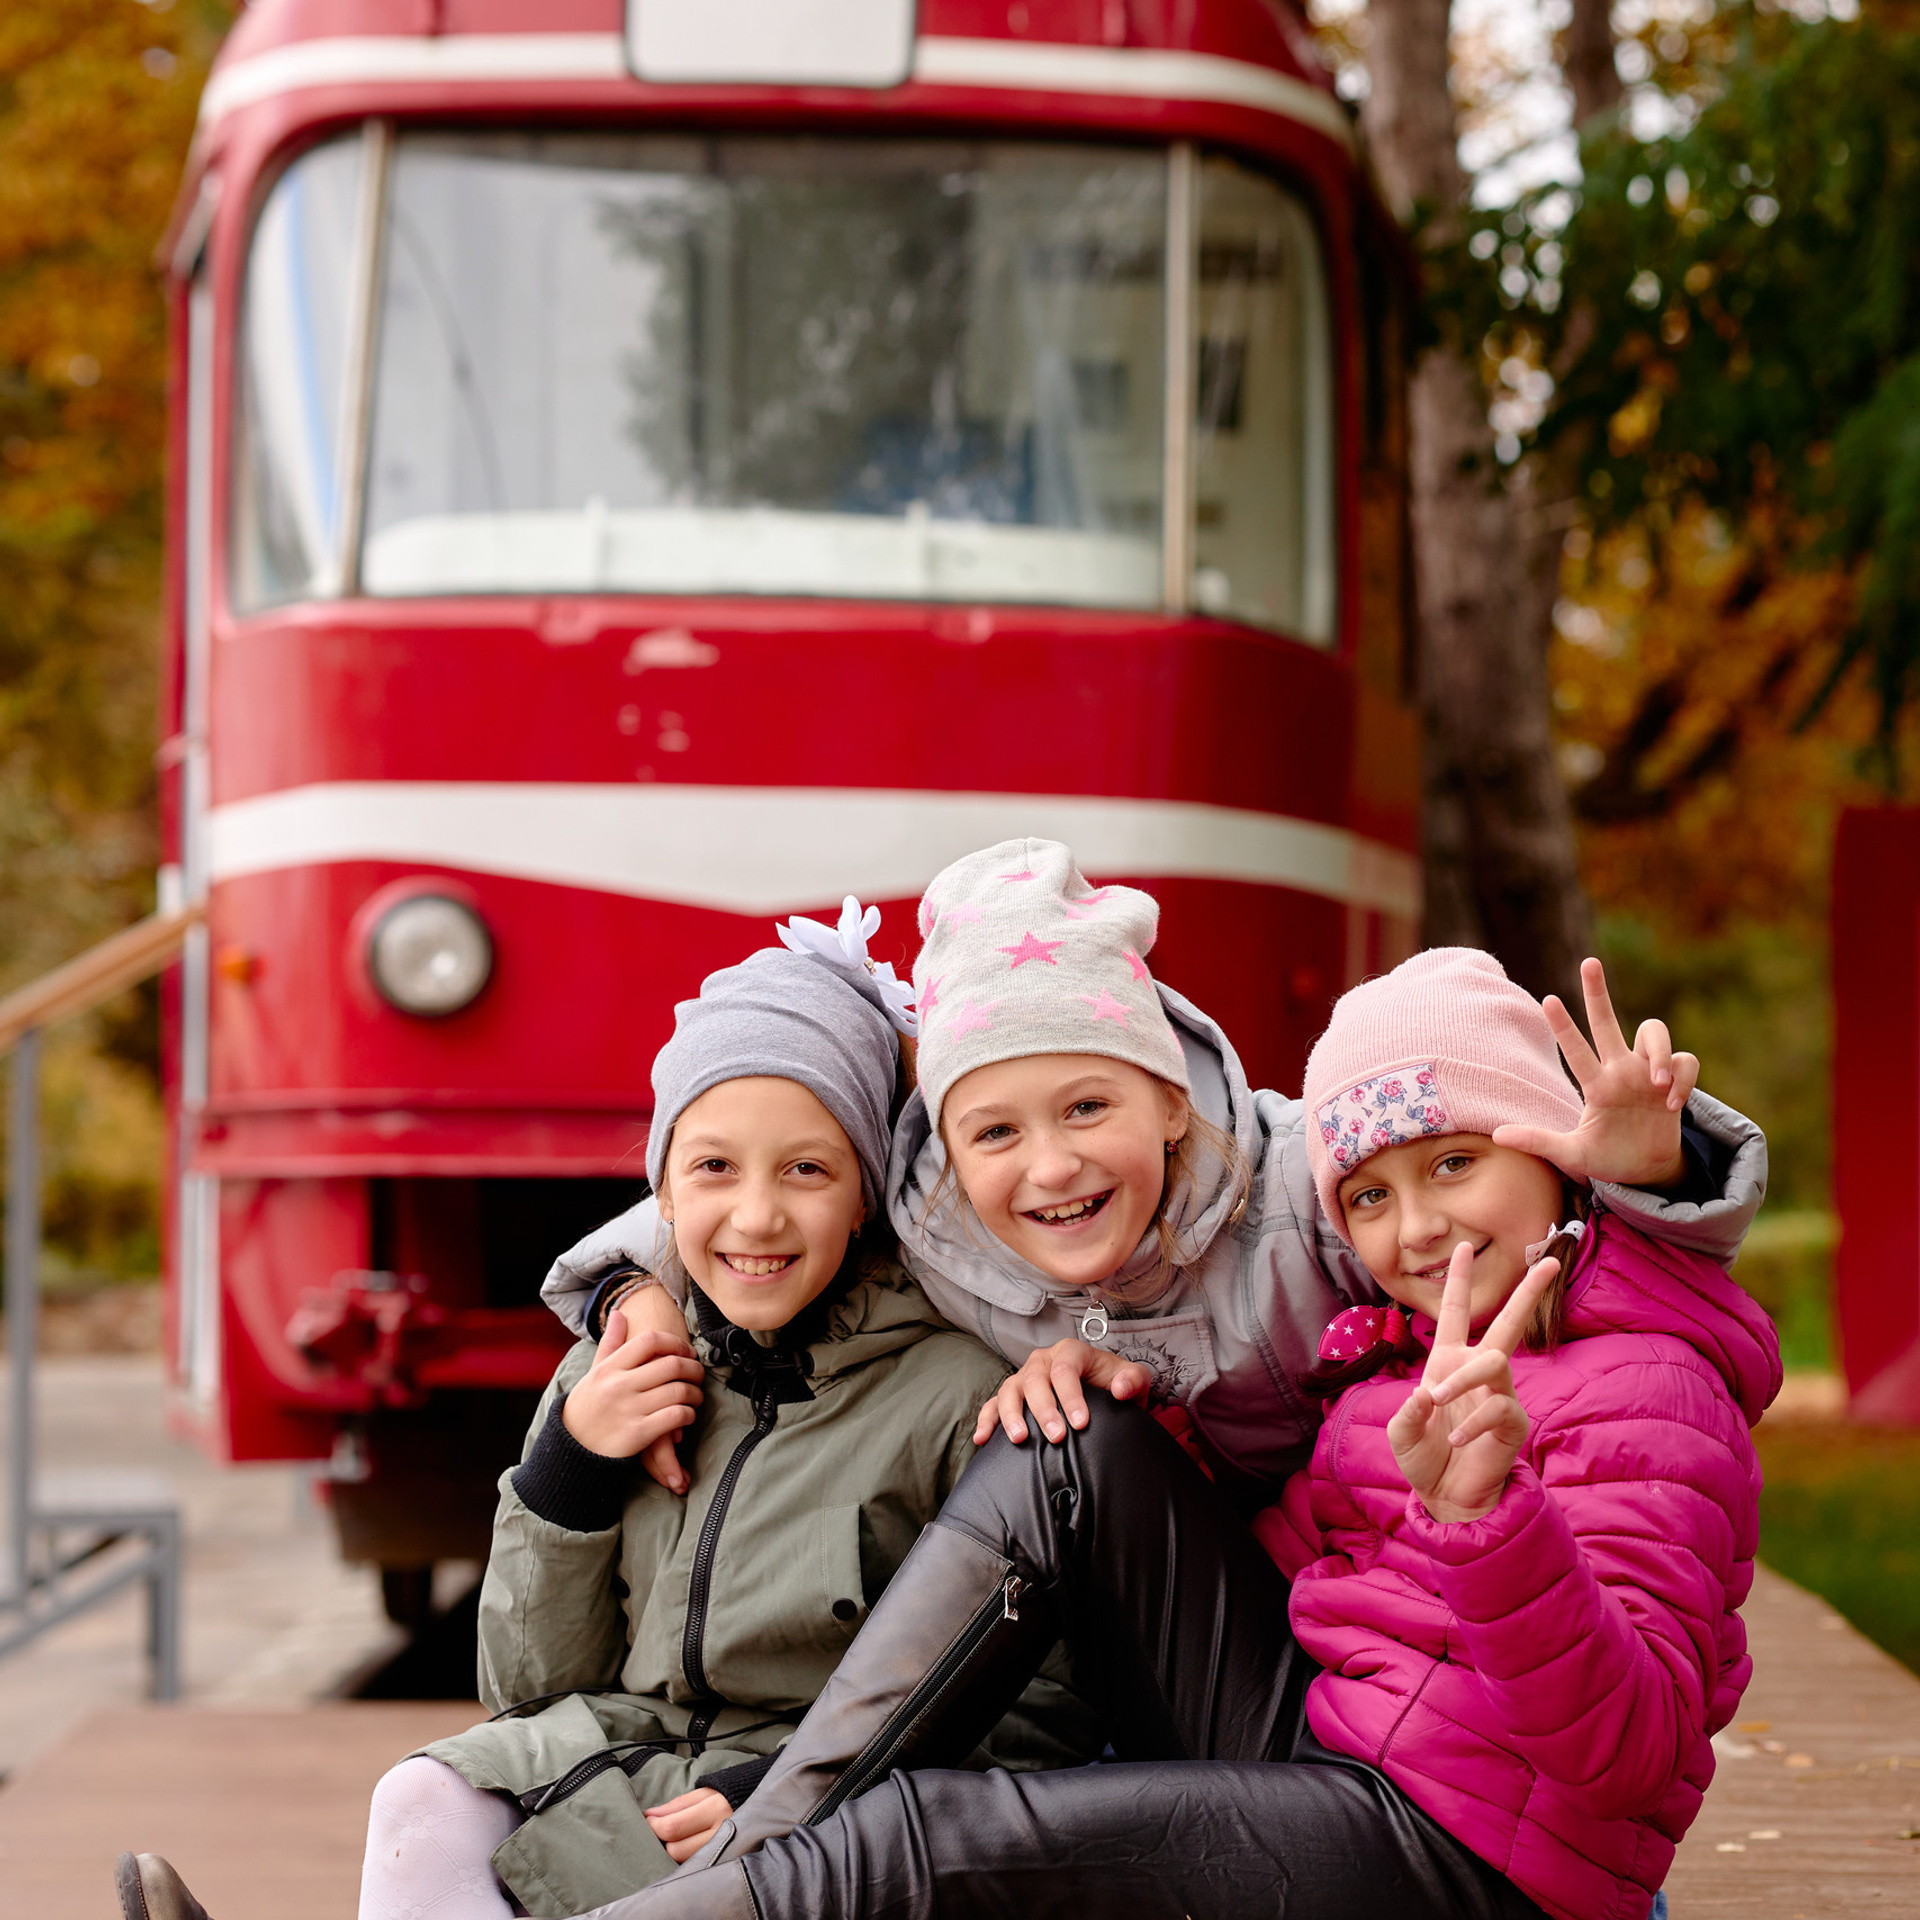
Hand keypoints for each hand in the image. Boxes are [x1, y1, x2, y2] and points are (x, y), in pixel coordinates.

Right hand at [561, 1309, 703, 1464]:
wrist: (572, 1449)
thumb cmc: (587, 1407)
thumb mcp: (594, 1373)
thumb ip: (610, 1344)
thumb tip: (619, 1313)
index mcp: (609, 1368)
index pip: (650, 1340)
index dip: (676, 1342)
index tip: (686, 1351)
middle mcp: (619, 1386)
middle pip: (672, 1365)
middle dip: (694, 1368)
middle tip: (698, 1374)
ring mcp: (629, 1410)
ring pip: (679, 1391)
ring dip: (695, 1393)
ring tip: (696, 1396)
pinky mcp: (638, 1434)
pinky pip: (675, 1416)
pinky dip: (688, 1414)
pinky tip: (687, 1415)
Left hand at [644, 1786, 731, 1863]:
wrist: (756, 1805)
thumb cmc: (725, 1796)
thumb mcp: (703, 1793)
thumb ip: (676, 1805)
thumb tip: (650, 1815)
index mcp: (716, 1809)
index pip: (674, 1827)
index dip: (654, 1826)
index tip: (648, 1820)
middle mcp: (722, 1833)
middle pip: (676, 1850)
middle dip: (663, 1840)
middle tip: (662, 1828)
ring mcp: (725, 1851)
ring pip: (684, 1862)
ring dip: (674, 1850)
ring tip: (676, 1838)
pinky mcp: (725, 1862)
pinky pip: (696, 1866)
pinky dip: (686, 1859)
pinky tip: (687, 1848)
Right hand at [973, 1338, 1153, 1445]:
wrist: (1102, 1391)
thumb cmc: (1114, 1384)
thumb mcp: (1133, 1379)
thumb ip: (1133, 1379)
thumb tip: (1121, 1389)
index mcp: (1071, 1352)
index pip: (1066, 1370)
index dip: (1071, 1397)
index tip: (1081, 1424)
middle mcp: (1044, 1360)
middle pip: (1035, 1379)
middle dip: (1044, 1409)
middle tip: (1056, 1437)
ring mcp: (1024, 1376)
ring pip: (1010, 1389)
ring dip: (1011, 1414)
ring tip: (1020, 1439)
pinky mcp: (1012, 1395)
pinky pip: (993, 1404)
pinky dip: (986, 1420)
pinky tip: (983, 1439)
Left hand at [1387, 1243, 1555, 1522]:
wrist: (1445, 1497)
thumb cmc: (1425, 1457)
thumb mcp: (1402, 1432)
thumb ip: (1408, 1412)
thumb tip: (1428, 1393)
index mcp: (1448, 1362)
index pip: (1454, 1313)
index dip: (1458, 1280)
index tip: (1464, 1245)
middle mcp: (1478, 1371)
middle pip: (1509, 1323)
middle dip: (1528, 1293)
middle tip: (1551, 1263)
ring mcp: (1499, 1394)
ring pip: (1494, 1361)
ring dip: (1461, 1378)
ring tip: (1436, 1400)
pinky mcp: (1513, 1421)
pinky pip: (1496, 1407)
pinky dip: (1470, 1423)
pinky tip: (1456, 1440)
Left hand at [1492, 956, 1696, 1189]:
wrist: (1646, 1172)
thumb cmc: (1606, 1157)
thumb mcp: (1571, 1154)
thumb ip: (1539, 1141)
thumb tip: (1497, 1135)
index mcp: (1595, 1084)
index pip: (1575, 1049)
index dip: (1563, 1025)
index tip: (1547, 999)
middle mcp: (1620, 1070)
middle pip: (1607, 1020)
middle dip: (1597, 992)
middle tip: (1587, 962)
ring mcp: (1649, 1073)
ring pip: (1653, 1031)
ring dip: (1658, 1052)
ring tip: (1656, 1082)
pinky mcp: (1676, 1081)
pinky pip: (1685, 1061)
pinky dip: (1682, 1078)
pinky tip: (1671, 1104)